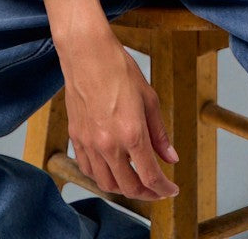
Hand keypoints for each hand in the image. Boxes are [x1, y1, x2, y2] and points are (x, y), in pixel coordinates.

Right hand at [50, 19, 179, 200]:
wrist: (87, 53)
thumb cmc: (119, 69)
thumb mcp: (149, 98)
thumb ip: (159, 133)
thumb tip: (171, 157)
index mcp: (132, 134)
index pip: (150, 176)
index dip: (163, 189)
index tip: (171, 190)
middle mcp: (109, 145)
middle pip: (128, 187)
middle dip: (146, 193)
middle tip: (156, 189)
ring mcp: (89, 143)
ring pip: (105, 184)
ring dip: (123, 188)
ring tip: (135, 181)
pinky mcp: (76, 138)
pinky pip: (88, 169)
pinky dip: (101, 176)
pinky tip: (111, 169)